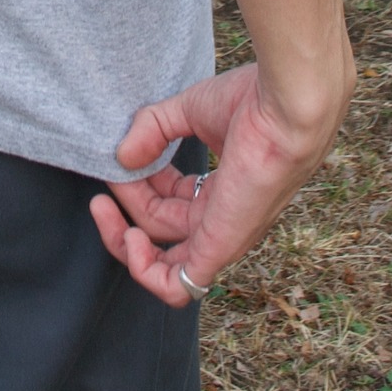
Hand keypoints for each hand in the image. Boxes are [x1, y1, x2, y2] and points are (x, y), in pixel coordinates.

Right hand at [90, 58, 352, 307]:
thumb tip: (121, 156)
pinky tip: (130, 237)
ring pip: (163, 265)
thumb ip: (153, 129)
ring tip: (106, 209)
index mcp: (220, 193)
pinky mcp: (220, 246)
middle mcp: (219, 220)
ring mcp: (220, 237)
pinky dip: (145, 272)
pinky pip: (180, 286)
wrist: (285, 108)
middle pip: (158, 229)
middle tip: (112, 175)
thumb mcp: (189, 110)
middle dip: (125, 202)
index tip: (121, 154)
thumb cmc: (251, 103)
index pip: (165, 202)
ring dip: (124, 242)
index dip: (135, 183)